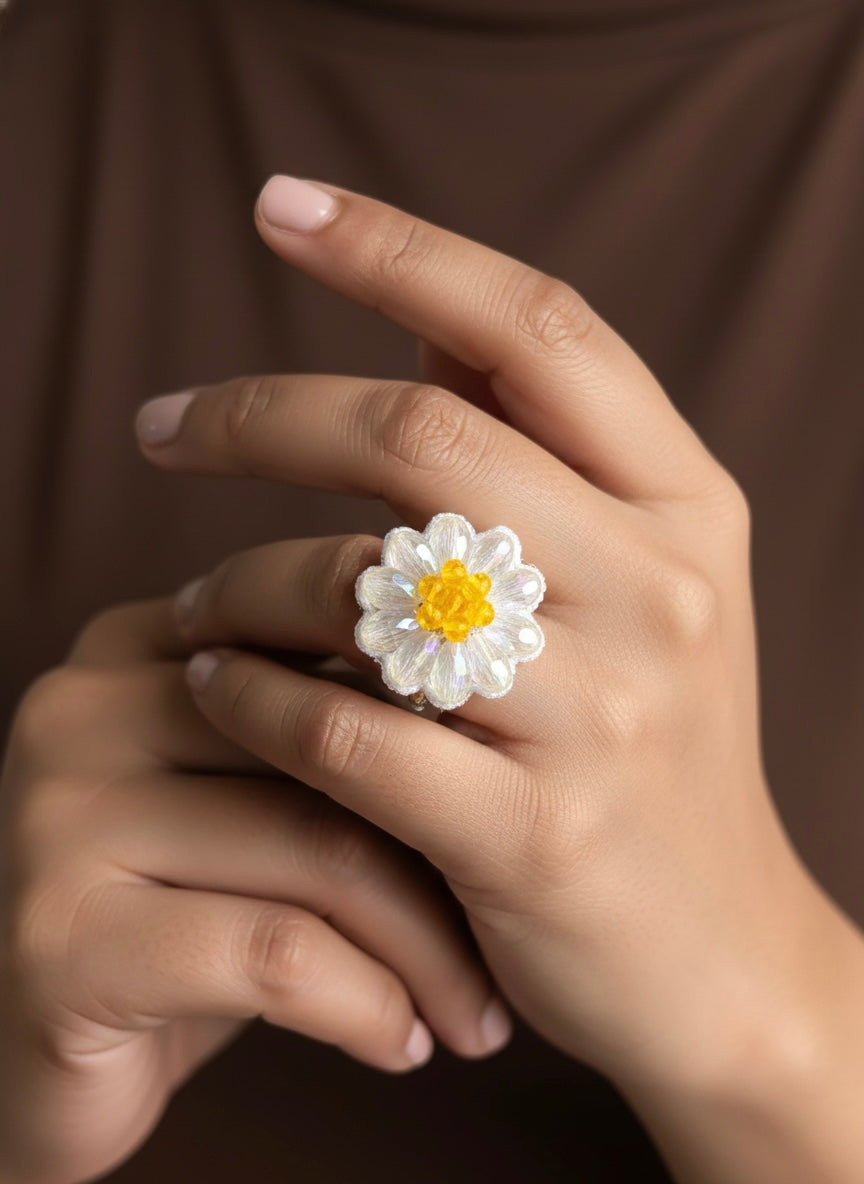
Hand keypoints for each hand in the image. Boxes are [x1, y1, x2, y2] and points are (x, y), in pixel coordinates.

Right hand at [0, 599, 504, 1183]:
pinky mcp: (59, 937)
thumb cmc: (187, 910)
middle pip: (334, 743)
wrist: (40, 1047)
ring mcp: (58, 815)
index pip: (323, 630)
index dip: (439, 706)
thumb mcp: (256, 802)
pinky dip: (368, 1006)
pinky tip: (399, 1041)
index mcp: (139, 645)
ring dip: (429, 948)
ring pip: (322, 850)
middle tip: (520, 919)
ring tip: (471, 1011)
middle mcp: (86, 705)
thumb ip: (329, 734)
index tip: (518, 782)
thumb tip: (497, 697)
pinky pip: (276, 953)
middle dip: (450, 844)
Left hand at [135, 177, 854, 1106]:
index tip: (276, 204)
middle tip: (160, 421)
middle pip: (425, 435)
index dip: (400, 246)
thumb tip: (413, 311)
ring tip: (190, 601)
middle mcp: (659, 589)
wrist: (720, 954)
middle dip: (263, 412)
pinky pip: (349, 731)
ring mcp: (603, 715)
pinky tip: (216, 684)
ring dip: (241, 578)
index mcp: (687, 505)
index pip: (537, 328)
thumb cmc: (653, 750)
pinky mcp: (535, 837)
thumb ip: (544, 451)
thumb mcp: (646, 586)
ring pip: (368, 585)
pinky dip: (255, 697)